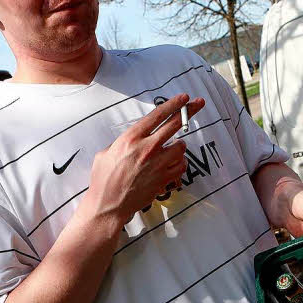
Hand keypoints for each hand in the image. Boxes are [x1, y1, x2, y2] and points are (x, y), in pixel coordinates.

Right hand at [85, 93, 204, 223]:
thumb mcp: (106, 152)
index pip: (158, 115)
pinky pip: (181, 165)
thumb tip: (135, 139)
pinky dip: (179, 163)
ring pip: (181, 146)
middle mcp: (147, 148)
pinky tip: (172, 165)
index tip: (184, 98)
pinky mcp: (164, 178)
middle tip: (199, 103)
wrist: (108, 205)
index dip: (173, 104)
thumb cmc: (104, 179)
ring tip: (169, 150)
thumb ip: (124, 142)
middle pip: (175, 124)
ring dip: (178, 146)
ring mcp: (158, 164)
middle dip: (190, 111)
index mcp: (131, 138)